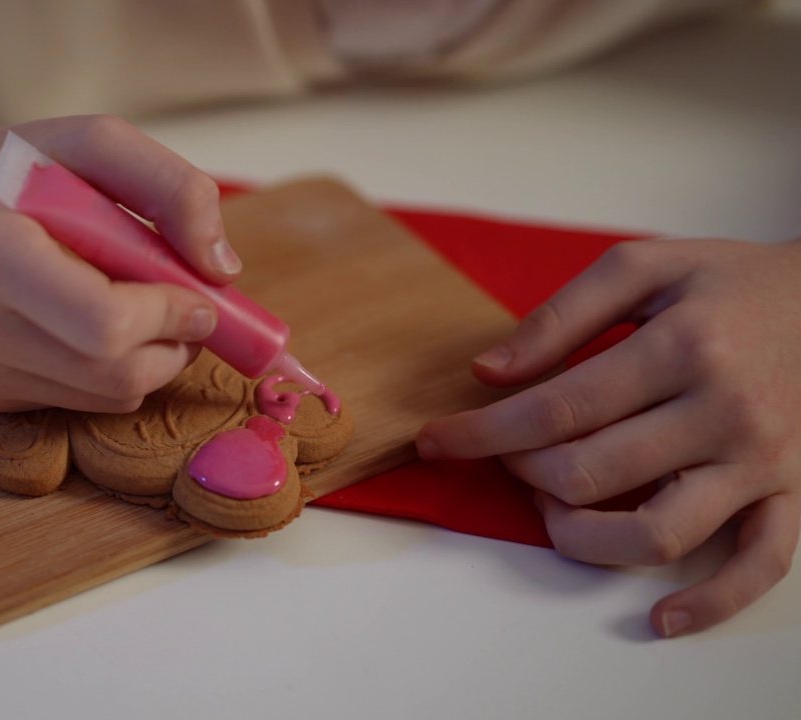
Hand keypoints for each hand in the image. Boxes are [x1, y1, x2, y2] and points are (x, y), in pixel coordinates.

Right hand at [0, 105, 240, 411]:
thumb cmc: (16, 168)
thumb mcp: (95, 142)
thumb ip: (172, 188)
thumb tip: (222, 270)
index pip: (105, 324)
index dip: (170, 317)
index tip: (199, 296)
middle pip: (115, 374)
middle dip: (174, 346)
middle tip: (187, 307)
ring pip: (108, 398)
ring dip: (150, 361)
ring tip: (135, 304)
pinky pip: (81, 403)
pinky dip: (109, 372)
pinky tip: (85, 323)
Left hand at [417, 237, 800, 636]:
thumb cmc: (728, 282)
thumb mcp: (644, 267)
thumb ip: (560, 315)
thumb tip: (490, 372)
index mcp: (683, 348)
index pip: (557, 409)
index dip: (483, 432)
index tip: (436, 441)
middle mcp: (724, 413)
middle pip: (591, 473)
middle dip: (522, 471)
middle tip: (506, 452)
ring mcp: (759, 463)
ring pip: (658, 534)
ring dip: (580, 534)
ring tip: (549, 506)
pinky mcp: (789, 493)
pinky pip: (759, 565)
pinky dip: (710, 603)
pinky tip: (659, 618)